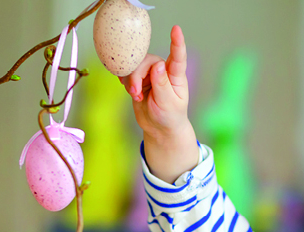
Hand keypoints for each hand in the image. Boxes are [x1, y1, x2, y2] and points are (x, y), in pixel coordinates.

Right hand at [120, 25, 198, 183]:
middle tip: (136, 92)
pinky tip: (131, 91)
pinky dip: (126, 81)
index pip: (177, 57)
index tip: (176, 29)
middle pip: (147, 60)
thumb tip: (157, 64)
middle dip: (138, 75)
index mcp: (175, 76)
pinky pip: (128, 72)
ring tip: (135, 95)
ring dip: (131, 80)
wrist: (159, 128)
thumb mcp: (168, 103)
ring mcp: (150, 75)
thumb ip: (162, 84)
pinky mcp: (139, 80)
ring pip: (135, 65)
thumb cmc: (169, 117)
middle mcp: (163, 71)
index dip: (177, 42)